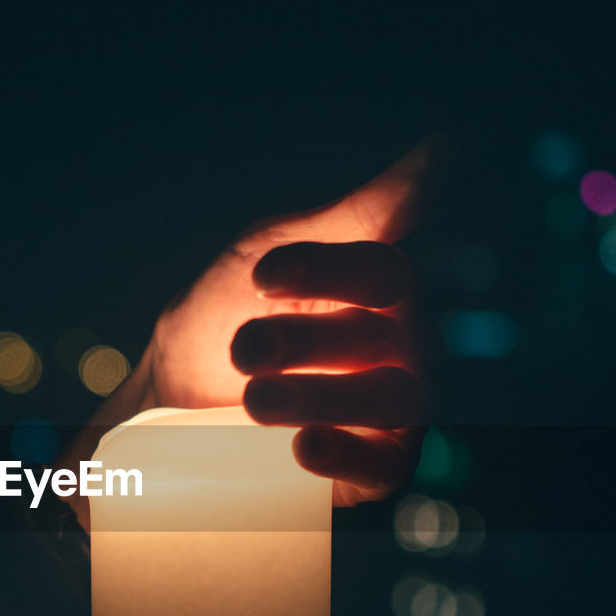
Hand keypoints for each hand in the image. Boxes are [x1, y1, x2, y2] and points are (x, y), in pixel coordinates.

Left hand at [62, 139, 439, 515]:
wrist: (171, 403)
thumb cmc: (224, 315)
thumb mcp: (271, 252)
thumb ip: (357, 213)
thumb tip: (444, 147)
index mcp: (382, 288)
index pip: (383, 271)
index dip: (326, 270)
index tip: (261, 276)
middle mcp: (400, 346)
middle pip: (383, 336)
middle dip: (305, 340)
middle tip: (241, 348)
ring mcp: (392, 411)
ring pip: (391, 398)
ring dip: (321, 396)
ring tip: (255, 400)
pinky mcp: (375, 468)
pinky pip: (383, 467)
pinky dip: (345, 456)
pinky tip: (304, 446)